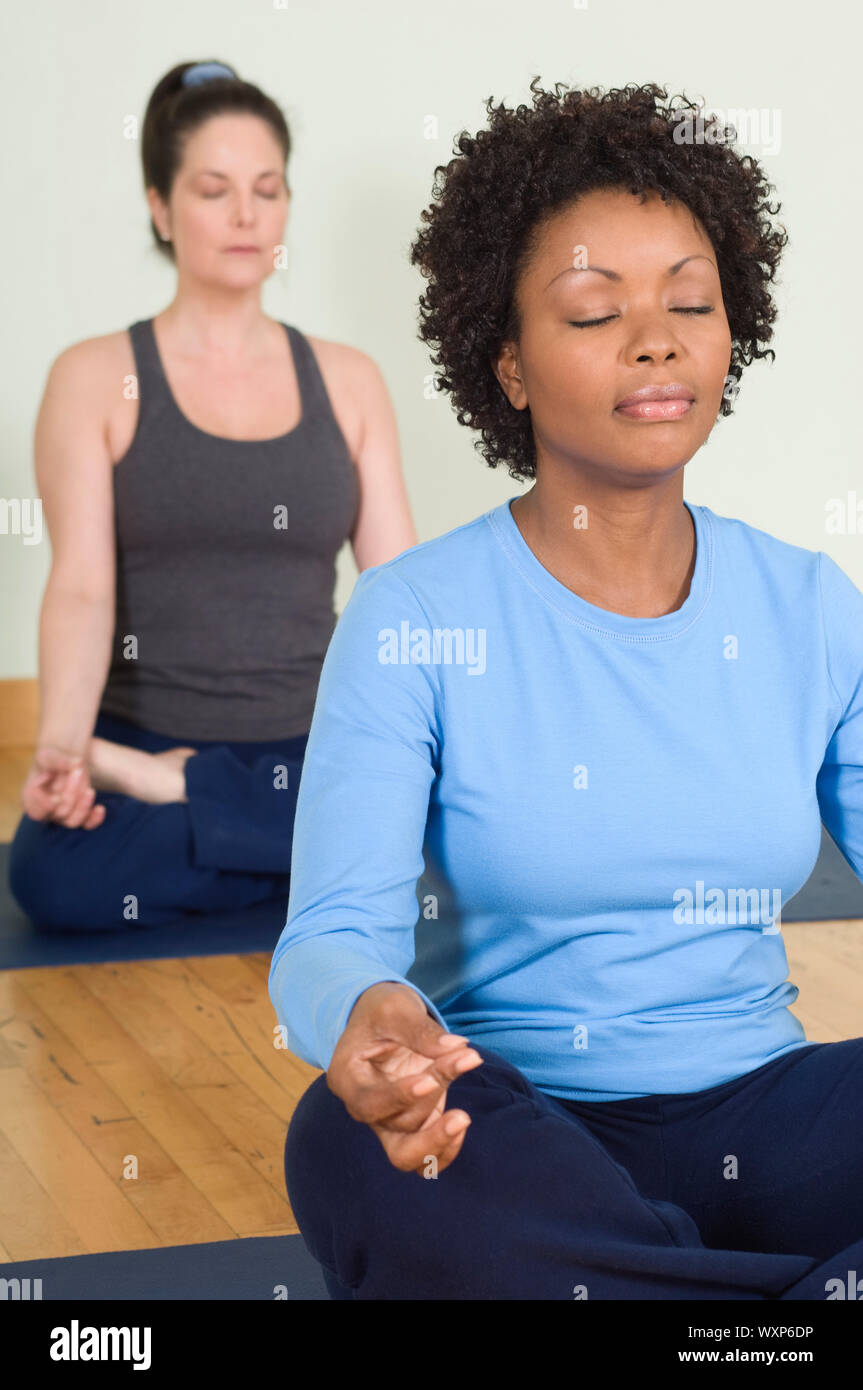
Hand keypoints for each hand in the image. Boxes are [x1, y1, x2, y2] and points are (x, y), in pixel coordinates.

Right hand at [20, 745, 104, 828]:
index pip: (35, 810)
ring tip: (90, 790)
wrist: (65, 761)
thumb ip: (59, 760)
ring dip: (83, 807)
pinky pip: (86, 825)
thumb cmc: (52, 758)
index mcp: (31, 797)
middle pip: (58, 813)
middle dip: (70, 794)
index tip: (57, 798)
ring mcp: (62, 815)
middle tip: (78, 771)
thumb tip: (77, 763)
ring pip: (72, 822)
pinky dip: (94, 820)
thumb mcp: (50, 755)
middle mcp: (46, 810)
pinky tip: (100, 808)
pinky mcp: (78, 814)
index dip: (45, 806)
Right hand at [326, 982, 482, 1175]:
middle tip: (462, 1115)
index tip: (430, 1081)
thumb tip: (456, 1049)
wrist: (383, 1018)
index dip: (399, 1097)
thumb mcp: (395, 1008)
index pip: (369, 1102)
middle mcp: (363, 1106)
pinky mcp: (412, 1123)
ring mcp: (388, 1119)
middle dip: (429, 1131)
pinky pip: (425, 1156)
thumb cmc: (382, 1010)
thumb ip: (421, 1030)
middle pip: (392, 1140)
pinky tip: (461, 1124)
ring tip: (464, 1113)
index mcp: (347, 1077)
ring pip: (410, 1152)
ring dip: (442, 1131)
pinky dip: (445, 1149)